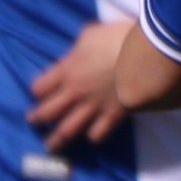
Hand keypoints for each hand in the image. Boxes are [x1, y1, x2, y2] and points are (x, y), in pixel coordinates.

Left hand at [31, 16, 138, 150]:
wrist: (147, 53)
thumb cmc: (117, 37)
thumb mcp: (90, 35)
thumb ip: (78, 50)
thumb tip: (75, 56)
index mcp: (67, 70)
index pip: (40, 87)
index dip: (38, 91)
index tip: (40, 92)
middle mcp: (75, 93)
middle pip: (48, 112)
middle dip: (38, 118)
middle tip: (33, 122)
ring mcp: (94, 106)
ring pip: (68, 129)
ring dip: (57, 140)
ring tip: (51, 146)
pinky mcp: (114, 115)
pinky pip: (98, 133)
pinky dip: (93, 136)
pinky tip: (92, 135)